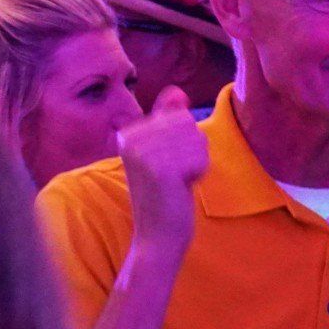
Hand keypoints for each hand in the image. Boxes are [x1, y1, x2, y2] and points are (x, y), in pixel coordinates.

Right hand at [120, 87, 208, 254]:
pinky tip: (182, 188)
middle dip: (192, 151)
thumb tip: (177, 91)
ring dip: (196, 162)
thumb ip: (168, 120)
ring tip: (178, 182)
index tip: (167, 166)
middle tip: (175, 176)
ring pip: (197, 139)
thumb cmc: (164, 196)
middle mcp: (130, 139)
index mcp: (127, 133)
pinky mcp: (161, 169)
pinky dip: (200, 173)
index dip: (184, 142)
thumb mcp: (164, 153)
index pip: (179, 116)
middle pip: (188, 124)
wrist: (156, 238)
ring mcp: (143, 153)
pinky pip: (200, 156)